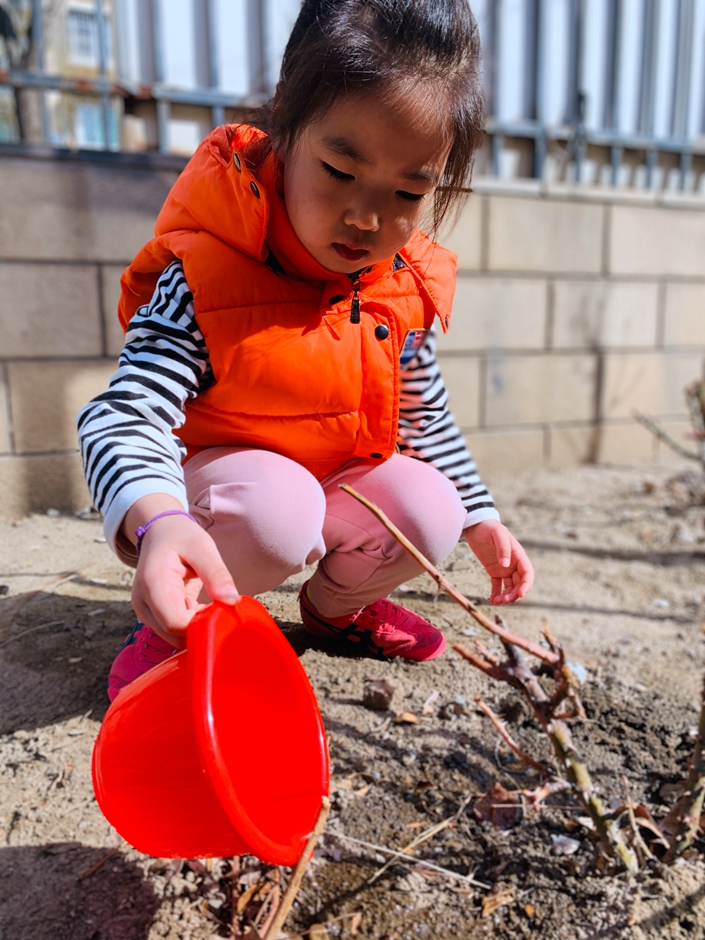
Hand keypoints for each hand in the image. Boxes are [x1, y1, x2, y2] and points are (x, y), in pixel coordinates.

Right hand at [122, 495, 238, 644]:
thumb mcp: (202, 547)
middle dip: (201, 628)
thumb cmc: (180, 537)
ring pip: (174, 637)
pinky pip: (173, 631)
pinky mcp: (152, 616)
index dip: (201, 625)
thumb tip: (232, 600)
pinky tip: (201, 608)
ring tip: (209, 604)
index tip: (222, 613)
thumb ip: (216, 574)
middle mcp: (143, 603)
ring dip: (196, 627)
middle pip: (174, 635)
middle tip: (219, 608)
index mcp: (153, 584)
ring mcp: (145, 612)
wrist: (160, 533)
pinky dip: (191, 625)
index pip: (175, 623)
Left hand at [464, 520, 533, 604]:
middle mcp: (514, 564)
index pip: (527, 573)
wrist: (476, 526)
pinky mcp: (494, 571)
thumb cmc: (489, 527)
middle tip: (505, 600)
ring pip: (509, 587)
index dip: (526, 585)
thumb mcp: (498, 534)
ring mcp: (505, 568)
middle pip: (519, 583)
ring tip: (497, 601)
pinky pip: (498, 585)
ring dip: (506, 596)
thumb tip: (505, 565)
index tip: (521, 594)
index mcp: (519, 555)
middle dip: (514, 594)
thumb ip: (503, 548)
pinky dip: (496, 593)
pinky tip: (492, 600)